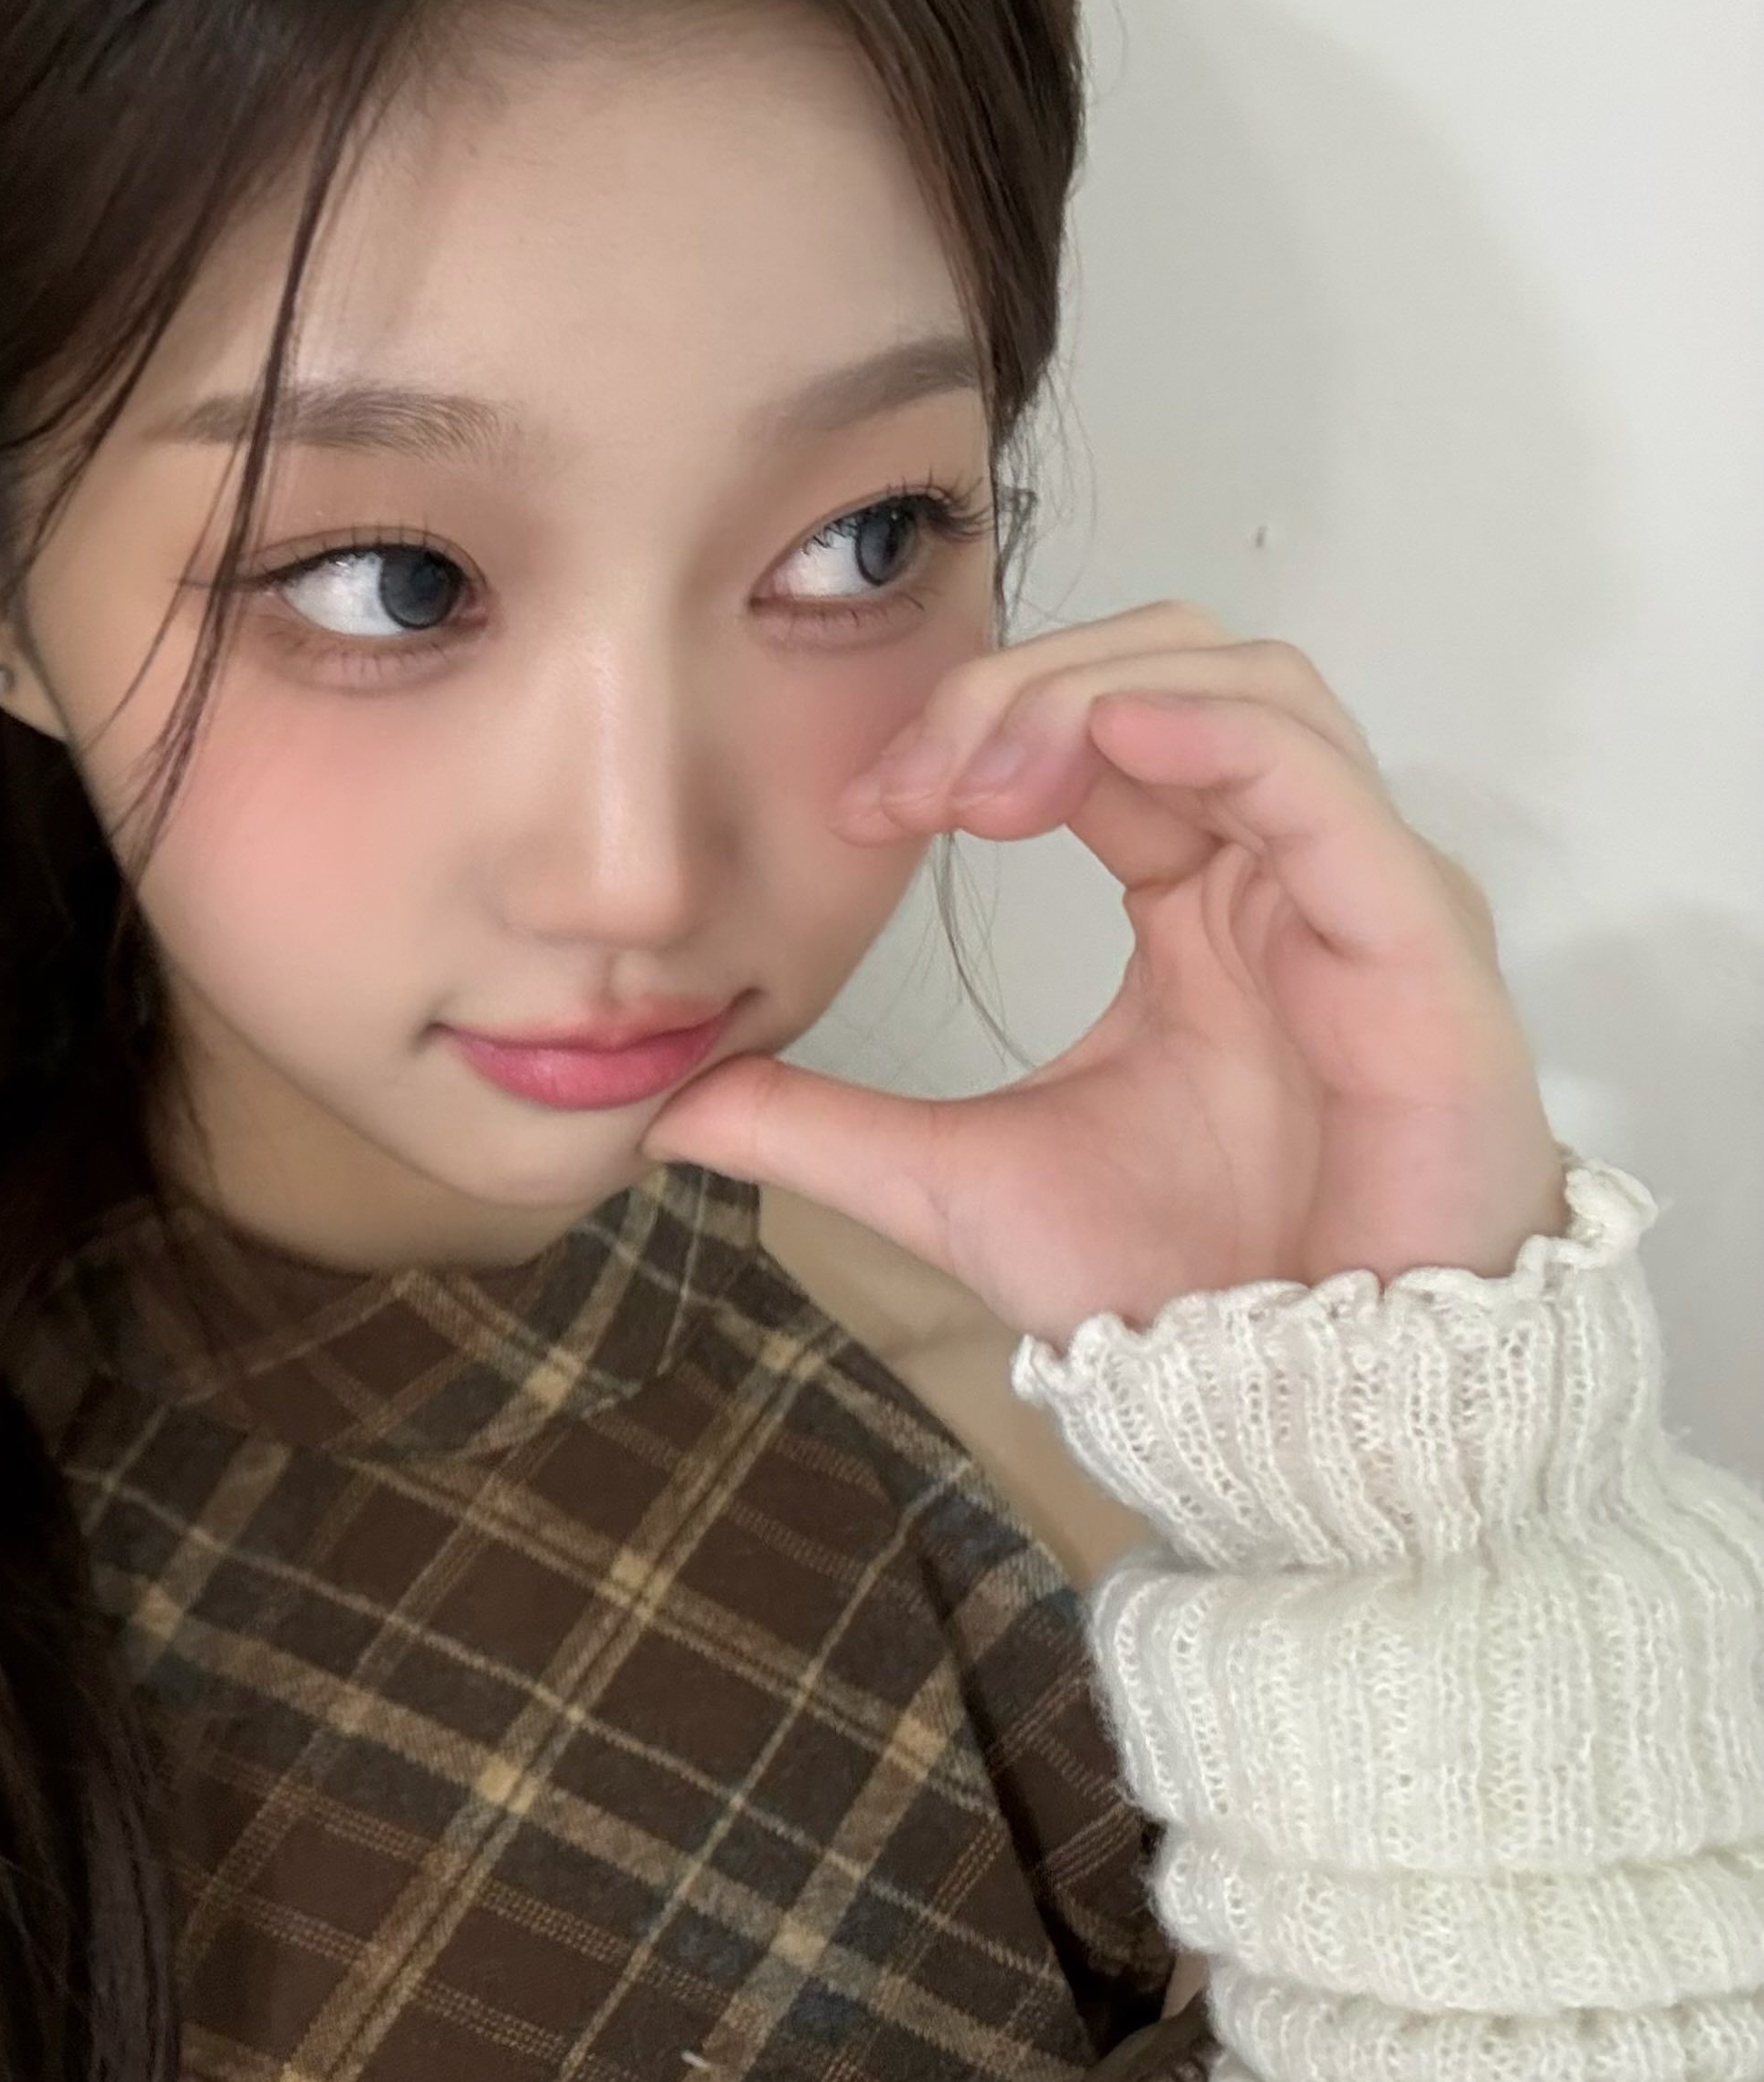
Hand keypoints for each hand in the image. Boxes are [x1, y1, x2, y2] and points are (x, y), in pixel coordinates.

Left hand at [638, 603, 1570, 1347]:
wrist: (1288, 1416)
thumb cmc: (1175, 1291)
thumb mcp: (954, 1184)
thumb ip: (822, 1127)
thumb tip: (666, 1109)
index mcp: (1196, 899)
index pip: (1099, 729)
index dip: (976, 728)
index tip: (866, 807)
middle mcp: (1285, 872)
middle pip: (1171, 665)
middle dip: (1024, 688)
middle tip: (915, 782)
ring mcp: (1360, 893)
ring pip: (1249, 688)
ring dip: (1098, 695)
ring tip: (985, 785)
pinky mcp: (1416, 938)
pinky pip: (1319, 777)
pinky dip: (1214, 727)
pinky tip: (1111, 736)